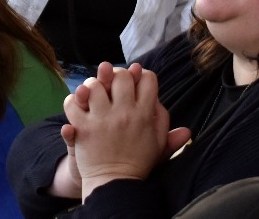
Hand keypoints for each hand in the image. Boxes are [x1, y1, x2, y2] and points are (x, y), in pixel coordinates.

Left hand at [66, 62, 190, 198]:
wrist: (115, 183)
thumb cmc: (137, 162)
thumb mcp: (158, 146)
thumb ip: (167, 130)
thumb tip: (186, 128)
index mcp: (145, 114)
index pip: (148, 79)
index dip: (141, 75)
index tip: (134, 80)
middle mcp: (124, 113)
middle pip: (121, 76)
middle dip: (116, 75)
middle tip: (112, 84)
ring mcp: (102, 119)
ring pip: (94, 85)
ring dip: (92, 86)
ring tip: (93, 94)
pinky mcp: (83, 128)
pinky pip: (73, 103)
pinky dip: (73, 101)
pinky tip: (78, 105)